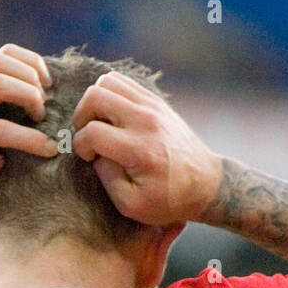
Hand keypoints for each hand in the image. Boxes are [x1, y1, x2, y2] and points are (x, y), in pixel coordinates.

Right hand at [71, 71, 222, 224]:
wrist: (207, 184)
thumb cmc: (169, 200)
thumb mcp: (132, 206)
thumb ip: (107, 179)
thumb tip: (97, 156)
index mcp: (140, 149)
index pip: (92, 132)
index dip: (80, 146)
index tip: (89, 158)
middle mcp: (146, 121)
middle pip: (96, 96)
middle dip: (81, 117)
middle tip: (87, 136)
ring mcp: (153, 106)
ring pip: (108, 81)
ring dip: (95, 102)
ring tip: (98, 123)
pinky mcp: (157, 101)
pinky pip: (123, 82)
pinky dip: (110, 94)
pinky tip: (112, 116)